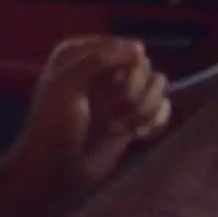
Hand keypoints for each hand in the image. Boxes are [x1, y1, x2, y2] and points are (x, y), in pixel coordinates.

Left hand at [12, 35, 171, 189]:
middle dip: (132, 93)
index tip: (100, 90)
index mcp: (81, 53)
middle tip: (109, 114)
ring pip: (158, 85)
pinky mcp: (134, 116)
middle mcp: (104, 68)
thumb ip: (100, 60)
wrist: (56, 170)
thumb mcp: (66, 86)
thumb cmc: (54, 126)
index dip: (121, 70)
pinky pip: (163, 108)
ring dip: (142, 110)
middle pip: (144, 66)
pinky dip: (154, 122)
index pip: (124, 47)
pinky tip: (136, 134)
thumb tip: (139, 47)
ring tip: (117, 128)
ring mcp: (120, 92)